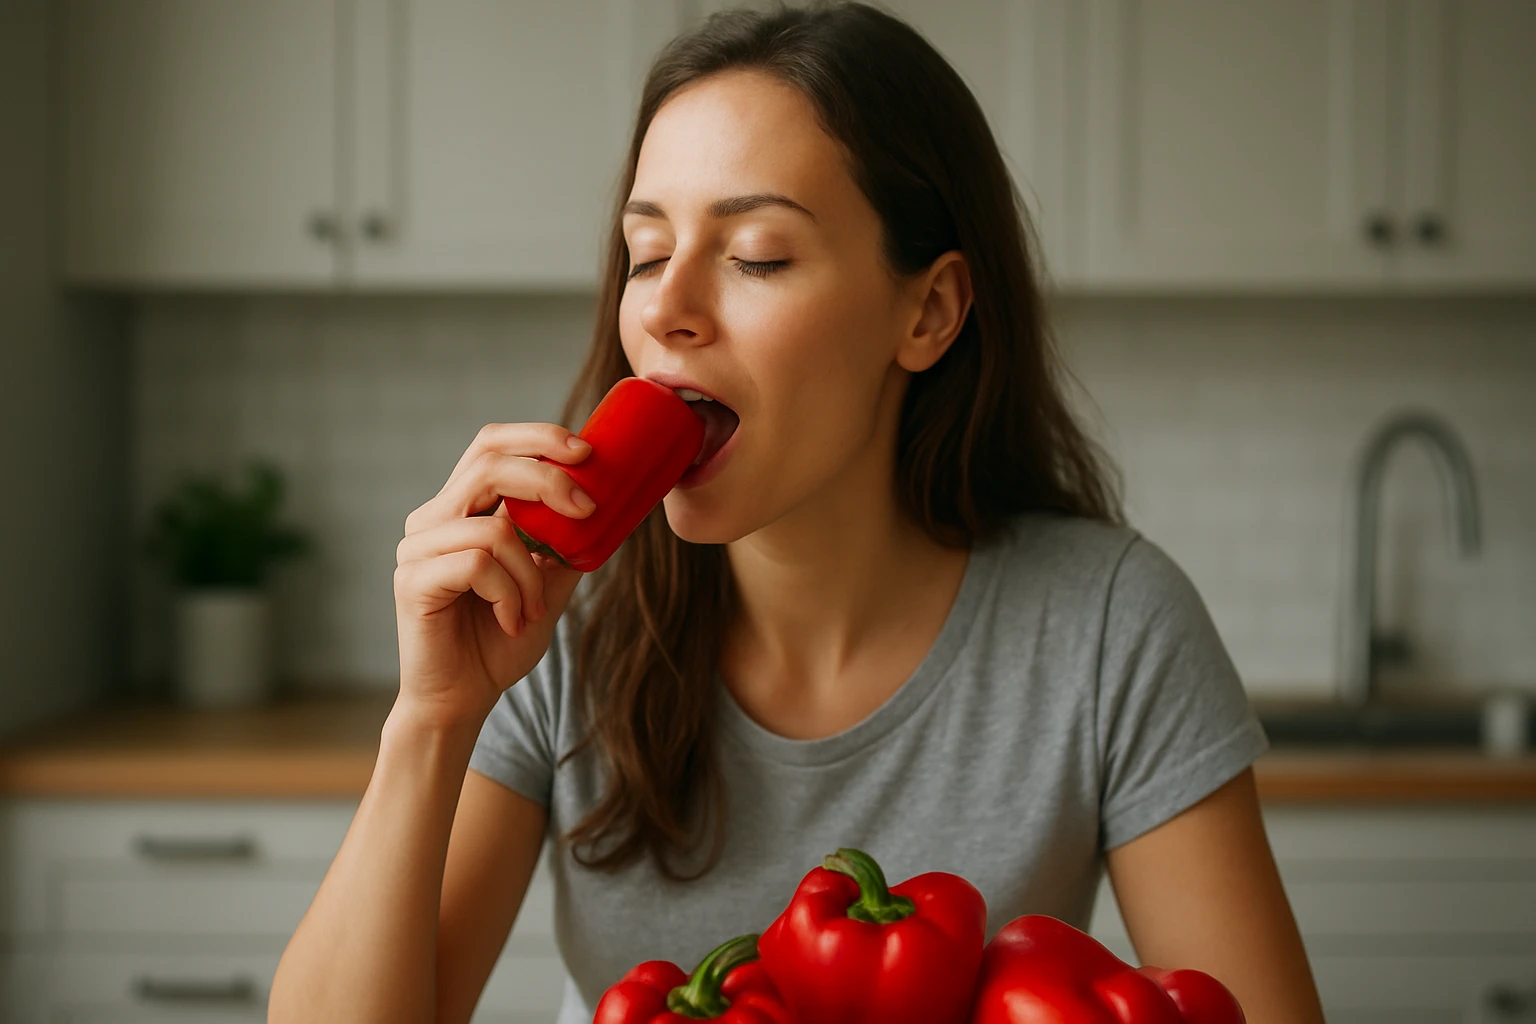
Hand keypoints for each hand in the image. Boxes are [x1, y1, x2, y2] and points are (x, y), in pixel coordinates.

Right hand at [392, 422, 594, 725]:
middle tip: (587, 508)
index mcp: (460, 509)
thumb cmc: (500, 640)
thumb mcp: (548, 584)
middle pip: (489, 464)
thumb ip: (565, 544)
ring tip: (533, 609)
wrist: (464, 698)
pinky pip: (479, 565)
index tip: (586, 453)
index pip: (491, 446)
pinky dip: (510, 594)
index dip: (538, 438)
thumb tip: (611, 505)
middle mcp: (432, 519)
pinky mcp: (413, 580)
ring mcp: (418, 548)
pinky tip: (511, 620)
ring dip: (531, 573)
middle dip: (548, 479)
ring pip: (495, 528)